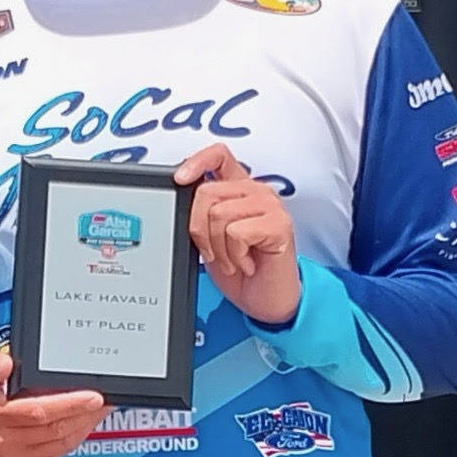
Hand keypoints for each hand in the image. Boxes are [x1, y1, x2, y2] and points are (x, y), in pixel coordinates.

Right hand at [0, 349, 106, 456]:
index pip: (37, 410)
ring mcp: (16, 456)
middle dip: (85, 413)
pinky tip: (87, 422)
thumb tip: (6, 364)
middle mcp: (4, 440)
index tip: (92, 395)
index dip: (68, 403)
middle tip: (106, 399)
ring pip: (61, 440)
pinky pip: (59, 451)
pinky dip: (77, 436)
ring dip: (86, 424)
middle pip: (54, 427)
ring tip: (102, 408)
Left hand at [176, 143, 302, 325]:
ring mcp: (271, 206)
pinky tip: (247, 263)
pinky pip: (237, 233)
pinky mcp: (279, 224)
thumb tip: (177, 201)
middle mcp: (256, 192)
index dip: (196, 161)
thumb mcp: (210, 238)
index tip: (180, 180)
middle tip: (213, 252)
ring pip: (219, 214)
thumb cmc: (240, 270)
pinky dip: (235, 256)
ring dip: (219, 248)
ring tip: (233, 260)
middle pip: (207, 192)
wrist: (266, 301)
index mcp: (238, 189)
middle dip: (198, 229)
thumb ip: (200, 215)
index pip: (218, 155)